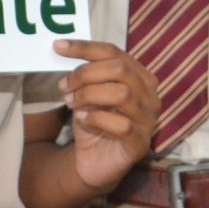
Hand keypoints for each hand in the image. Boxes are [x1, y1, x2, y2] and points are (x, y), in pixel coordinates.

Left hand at [55, 39, 158, 192]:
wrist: (93, 160)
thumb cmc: (93, 121)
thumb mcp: (86, 93)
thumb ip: (84, 74)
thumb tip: (63, 49)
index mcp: (140, 78)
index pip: (114, 53)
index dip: (85, 48)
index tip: (58, 47)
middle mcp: (150, 96)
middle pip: (120, 70)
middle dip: (85, 74)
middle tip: (64, 85)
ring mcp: (149, 120)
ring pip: (122, 94)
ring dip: (89, 95)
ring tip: (71, 102)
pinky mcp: (141, 144)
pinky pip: (122, 125)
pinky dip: (97, 118)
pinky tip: (82, 118)